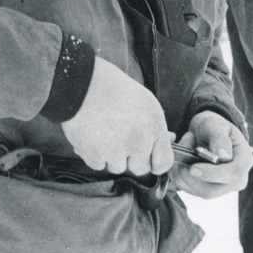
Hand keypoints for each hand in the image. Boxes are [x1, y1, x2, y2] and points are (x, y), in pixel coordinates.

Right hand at [61, 57, 173, 176]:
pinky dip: (95, 154)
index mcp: (154, 127)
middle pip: (140, 169)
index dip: (156, 161)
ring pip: (118, 168)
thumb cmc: (114, 90)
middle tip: (120, 136)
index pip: (164, 163)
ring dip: (112, 156)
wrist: (82, 83)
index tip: (148, 156)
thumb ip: (156, 127)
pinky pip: (98, 165)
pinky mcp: (95, 155)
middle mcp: (138, 142)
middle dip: (132, 158)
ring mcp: (116, 151)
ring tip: (105, 131)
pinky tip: (93, 134)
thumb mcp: (145, 102)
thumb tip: (170, 140)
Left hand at [171, 111, 252, 198]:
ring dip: (181, 170)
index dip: (212, 174)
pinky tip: (181, 158)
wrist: (205, 133)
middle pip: (212, 190)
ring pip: (195, 191)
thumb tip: (223, 156)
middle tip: (184, 148)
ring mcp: (220, 188)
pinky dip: (177, 174)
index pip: (233, 175)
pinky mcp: (205, 191)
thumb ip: (219, 138)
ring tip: (184, 147)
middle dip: (190, 175)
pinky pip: (186, 189)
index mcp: (244, 161)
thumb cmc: (213, 126)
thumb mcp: (216, 124)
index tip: (193, 167)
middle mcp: (236, 180)